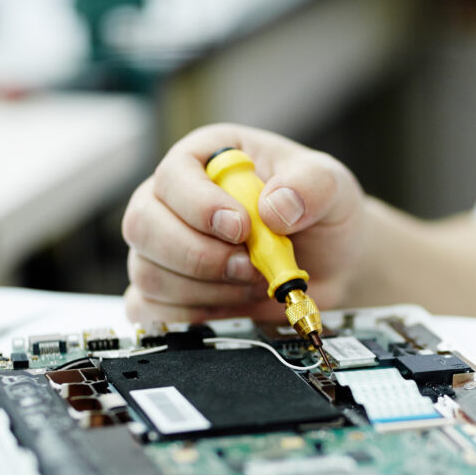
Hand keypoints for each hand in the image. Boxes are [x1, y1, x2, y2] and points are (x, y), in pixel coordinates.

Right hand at [122, 123, 365, 322]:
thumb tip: (274, 207)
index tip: (240, 227)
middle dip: (199, 255)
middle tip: (249, 266)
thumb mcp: (331, 185)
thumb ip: (311, 185)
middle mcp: (175, 201)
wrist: (333, 267)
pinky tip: (232, 304)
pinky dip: (193, 315)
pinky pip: (150, 309)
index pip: (172, 175)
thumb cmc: (321, 216)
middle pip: (142, 224)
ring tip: (252, 282)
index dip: (199, 205)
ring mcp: (164, 249)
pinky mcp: (167, 293)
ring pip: (147, 272)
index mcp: (207, 159)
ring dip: (207, 288)